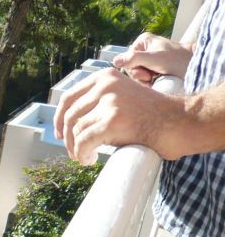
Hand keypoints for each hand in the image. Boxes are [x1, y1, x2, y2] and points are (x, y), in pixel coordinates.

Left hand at [53, 68, 183, 164]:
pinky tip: (88, 160)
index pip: (68, 97)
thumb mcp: (119, 99)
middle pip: (69, 116)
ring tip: (84, 158)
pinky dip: (82, 154)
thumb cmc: (147, 116)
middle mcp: (105, 85)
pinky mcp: (112, 120)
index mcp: (104, 77)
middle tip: (73, 151)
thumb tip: (65, 124)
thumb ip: (96, 103)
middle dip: (67, 138)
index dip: (59, 119)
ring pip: (76, 131)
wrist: (177, 122)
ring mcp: (109, 102)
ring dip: (76, 149)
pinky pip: (84, 142)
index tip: (59, 134)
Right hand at [112, 32, 193, 84]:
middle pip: (130, 67)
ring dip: (144, 80)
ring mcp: (147, 58)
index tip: (148, 72)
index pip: (126, 59)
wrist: (193, 67)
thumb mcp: (153, 59)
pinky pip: (142, 77)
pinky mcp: (152, 67)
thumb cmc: (177, 60)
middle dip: (140, 75)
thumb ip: (134, 59)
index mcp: (142, 41)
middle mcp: (143, 49)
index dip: (134, 69)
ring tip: (155, 79)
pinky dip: (147, 82)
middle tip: (152, 77)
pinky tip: (155, 81)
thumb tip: (115, 61)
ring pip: (135, 74)